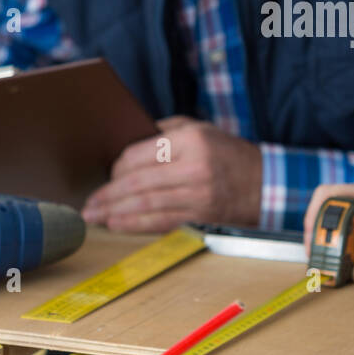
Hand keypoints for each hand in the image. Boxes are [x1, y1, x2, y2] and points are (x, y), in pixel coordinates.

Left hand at [82, 117, 260, 231]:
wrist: (264, 182)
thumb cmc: (228, 153)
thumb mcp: (200, 129)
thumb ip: (165, 131)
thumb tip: (129, 142)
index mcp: (191, 140)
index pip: (140, 154)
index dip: (118, 168)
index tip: (108, 175)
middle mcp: (194, 167)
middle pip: (139, 183)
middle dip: (109, 195)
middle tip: (89, 203)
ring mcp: (198, 194)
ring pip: (147, 205)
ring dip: (116, 213)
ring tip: (95, 217)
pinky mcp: (200, 214)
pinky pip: (162, 221)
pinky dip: (136, 225)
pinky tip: (118, 225)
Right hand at [302, 180, 353, 282]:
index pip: (328, 195)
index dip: (314, 214)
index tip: (312, 238)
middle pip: (328, 213)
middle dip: (319, 236)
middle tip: (317, 259)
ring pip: (337, 228)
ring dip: (331, 246)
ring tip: (329, 266)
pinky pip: (350, 240)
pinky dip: (344, 253)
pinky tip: (346, 268)